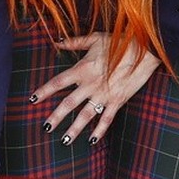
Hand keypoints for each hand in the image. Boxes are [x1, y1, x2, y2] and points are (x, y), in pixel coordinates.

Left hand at [33, 33, 159, 145]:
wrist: (145, 50)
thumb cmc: (119, 41)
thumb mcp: (95, 38)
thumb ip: (75, 42)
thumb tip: (57, 42)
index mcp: (82, 69)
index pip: (57, 82)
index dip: (44, 91)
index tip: (32, 100)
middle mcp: (90, 84)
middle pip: (68, 103)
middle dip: (55, 117)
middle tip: (45, 128)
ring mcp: (104, 94)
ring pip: (85, 115)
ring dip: (74, 129)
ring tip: (65, 140)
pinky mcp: (117, 100)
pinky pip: (106, 118)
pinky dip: (100, 130)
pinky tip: (93, 140)